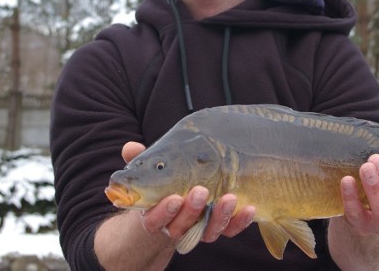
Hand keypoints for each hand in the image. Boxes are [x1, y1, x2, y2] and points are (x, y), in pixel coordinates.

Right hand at [121, 142, 255, 243]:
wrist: (175, 206)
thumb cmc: (162, 185)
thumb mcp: (149, 172)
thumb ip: (138, 161)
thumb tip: (130, 147)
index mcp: (155, 215)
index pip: (155, 219)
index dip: (164, 211)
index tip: (174, 198)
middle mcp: (176, 226)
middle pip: (182, 226)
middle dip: (192, 210)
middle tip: (201, 192)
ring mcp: (199, 229)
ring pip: (209, 230)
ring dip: (219, 216)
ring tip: (229, 198)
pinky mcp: (219, 227)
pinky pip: (230, 229)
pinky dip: (240, 221)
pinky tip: (248, 208)